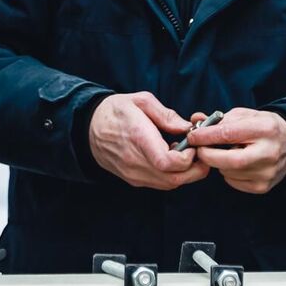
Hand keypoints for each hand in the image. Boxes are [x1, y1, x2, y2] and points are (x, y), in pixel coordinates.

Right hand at [87, 92, 205, 190]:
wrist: (87, 128)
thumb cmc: (114, 111)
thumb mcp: (140, 101)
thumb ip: (167, 115)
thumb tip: (188, 128)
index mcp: (138, 137)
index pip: (169, 162)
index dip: (189, 158)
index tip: (191, 145)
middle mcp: (134, 160)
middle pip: (174, 179)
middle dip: (195, 170)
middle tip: (199, 154)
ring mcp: (132, 173)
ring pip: (169, 184)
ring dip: (185, 173)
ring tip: (184, 155)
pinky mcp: (132, 179)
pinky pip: (160, 183)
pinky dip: (172, 175)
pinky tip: (170, 159)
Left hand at [186, 108, 285, 194]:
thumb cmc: (262, 127)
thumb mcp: (245, 115)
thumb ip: (219, 119)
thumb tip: (195, 120)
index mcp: (264, 129)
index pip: (228, 134)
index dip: (205, 136)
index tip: (192, 136)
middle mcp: (269, 152)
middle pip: (228, 160)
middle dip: (207, 155)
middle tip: (199, 149)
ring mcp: (267, 172)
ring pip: (227, 172)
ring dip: (217, 163)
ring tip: (224, 152)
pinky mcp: (263, 186)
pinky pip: (233, 182)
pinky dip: (227, 172)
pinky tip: (235, 163)